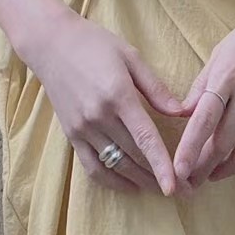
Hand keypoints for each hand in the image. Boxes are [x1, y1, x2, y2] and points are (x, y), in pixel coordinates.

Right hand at [31, 12, 193, 197]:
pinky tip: (130, 185)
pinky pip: (92, 167)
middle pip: (134, 156)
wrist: (50, 43)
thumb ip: (156, 88)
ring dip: (140, 182)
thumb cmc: (95, 44)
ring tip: (161, 190)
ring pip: (116, 165)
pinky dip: (112, 181)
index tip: (176, 186)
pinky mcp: (71, 135)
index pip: (145, 138)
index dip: (162, 165)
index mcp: (118, 95)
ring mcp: (83, 128)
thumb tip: (181, 112)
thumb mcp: (131, 57)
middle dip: (159, 177)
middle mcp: (99, 117)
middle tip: (184, 190)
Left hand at [173, 0, 234, 188]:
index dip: (189, 149)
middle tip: (190, 181)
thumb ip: (202, 84)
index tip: (176, 171)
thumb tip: (182, 114)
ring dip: (228, 170)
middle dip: (204, 166)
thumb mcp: (222, 51)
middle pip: (223, 142)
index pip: (203, 121)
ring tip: (214, 177)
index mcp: (227, 76)